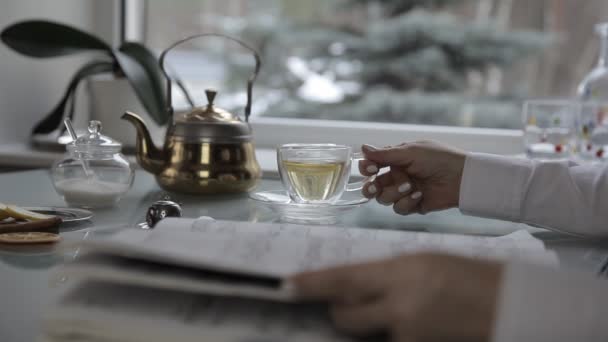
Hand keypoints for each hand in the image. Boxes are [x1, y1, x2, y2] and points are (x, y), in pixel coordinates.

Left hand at [290, 253, 502, 341]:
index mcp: (400, 272)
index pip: (342, 279)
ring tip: (402, 309)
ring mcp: (408, 334)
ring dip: (370, 324)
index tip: (287, 285)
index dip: (311, 284)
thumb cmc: (466, 275)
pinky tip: (415, 320)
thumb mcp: (422, 264)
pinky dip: (392, 333)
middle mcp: (399, 306)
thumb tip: (354, 286)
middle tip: (350, 301)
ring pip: (366, 333)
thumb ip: (385, 276)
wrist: (507, 303)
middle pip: (344, 316)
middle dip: (341, 311)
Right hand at [359, 141, 465, 214]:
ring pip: (384, 198)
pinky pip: (398, 208)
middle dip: (370, 188)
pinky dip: (407, 202)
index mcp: (396, 159)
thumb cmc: (438, 158)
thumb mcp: (410, 152)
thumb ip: (385, 154)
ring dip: (394, 193)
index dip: (367, 168)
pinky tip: (419, 195)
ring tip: (409, 186)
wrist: (461, 177)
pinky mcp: (412, 205)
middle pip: (372, 186)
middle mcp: (397, 176)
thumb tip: (363, 147)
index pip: (372, 165)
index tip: (372, 169)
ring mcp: (404, 192)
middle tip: (374, 188)